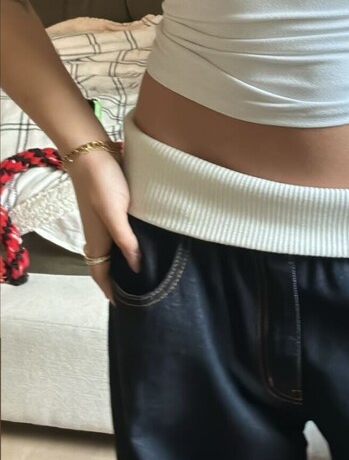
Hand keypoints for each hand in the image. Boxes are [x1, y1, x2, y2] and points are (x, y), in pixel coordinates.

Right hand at [67, 151, 141, 304]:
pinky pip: (120, 235)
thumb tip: (137, 267)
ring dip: (124, 263)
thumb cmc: (102, 183)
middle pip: (106, 265)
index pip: (100, 274)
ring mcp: (106, 222)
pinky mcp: (113, 209)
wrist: (92, 152)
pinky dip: (129, 245)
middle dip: (117, 281)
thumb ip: (125, 240)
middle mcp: (100, 235)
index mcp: (97, 240)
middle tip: (138, 294)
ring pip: (113, 250)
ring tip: (144, 273)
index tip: (124, 306)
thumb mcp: (115, 213)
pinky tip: (145, 242)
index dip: (110, 291)